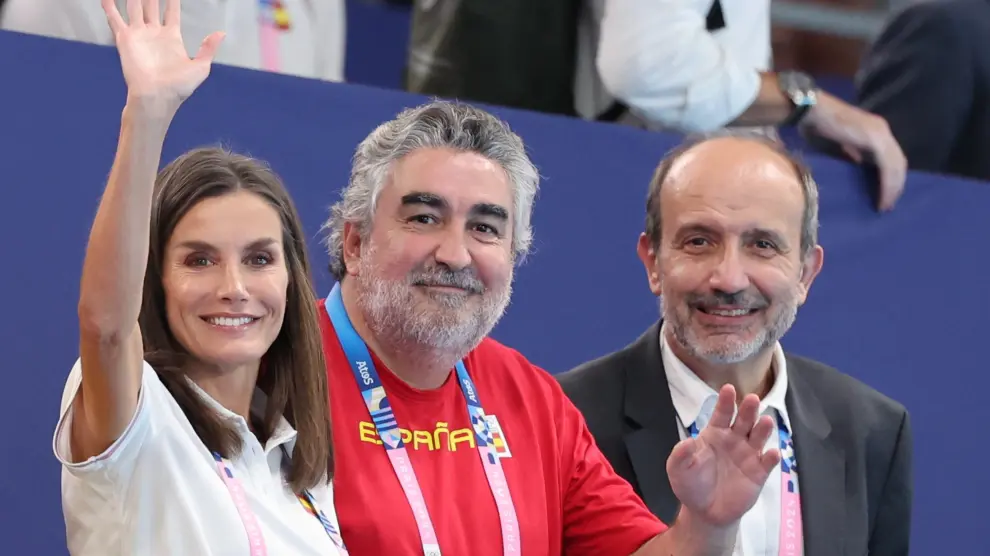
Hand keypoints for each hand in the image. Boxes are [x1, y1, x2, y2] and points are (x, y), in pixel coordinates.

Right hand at [103, 0, 224, 110]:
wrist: (157, 96)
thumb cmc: (179, 86)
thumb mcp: (201, 67)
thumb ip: (208, 48)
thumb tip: (221, 33)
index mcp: (172, 37)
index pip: (171, 11)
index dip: (172, 0)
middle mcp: (154, 33)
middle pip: (151, 6)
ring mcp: (139, 34)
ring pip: (134, 7)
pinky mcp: (125, 39)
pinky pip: (115, 19)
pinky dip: (109, 7)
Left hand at [666, 384, 779, 527]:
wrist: (705, 512)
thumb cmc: (691, 484)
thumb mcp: (678, 469)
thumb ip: (681, 455)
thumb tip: (687, 441)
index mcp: (715, 433)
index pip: (722, 414)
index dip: (725, 401)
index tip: (728, 388)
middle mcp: (734, 439)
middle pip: (744, 420)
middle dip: (748, 409)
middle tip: (752, 399)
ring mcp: (748, 455)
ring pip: (759, 437)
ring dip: (763, 429)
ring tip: (766, 421)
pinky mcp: (759, 473)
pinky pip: (767, 463)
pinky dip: (772, 457)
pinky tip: (772, 453)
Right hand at [802, 92, 906, 211]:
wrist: (810, 111)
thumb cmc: (817, 127)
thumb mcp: (837, 146)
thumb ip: (850, 156)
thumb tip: (856, 170)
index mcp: (874, 131)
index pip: (891, 158)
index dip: (890, 178)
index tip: (884, 196)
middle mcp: (882, 130)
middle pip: (898, 163)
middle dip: (896, 186)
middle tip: (888, 205)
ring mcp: (881, 133)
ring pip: (897, 166)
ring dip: (894, 189)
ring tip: (886, 206)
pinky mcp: (876, 139)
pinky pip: (888, 167)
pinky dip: (888, 185)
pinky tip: (883, 199)